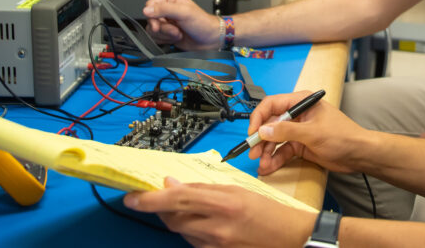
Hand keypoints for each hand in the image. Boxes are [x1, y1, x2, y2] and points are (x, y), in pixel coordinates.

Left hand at [124, 177, 315, 247]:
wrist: (291, 239)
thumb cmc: (269, 212)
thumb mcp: (238, 190)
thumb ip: (203, 187)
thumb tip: (173, 183)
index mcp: (223, 202)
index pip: (176, 198)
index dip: (149, 199)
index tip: (133, 196)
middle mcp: (216, 227)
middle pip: (173, 218)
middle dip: (161, 208)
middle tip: (157, 198)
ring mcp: (216, 246)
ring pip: (181, 232)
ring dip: (178, 219)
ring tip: (189, 209)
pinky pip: (193, 244)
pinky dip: (192, 232)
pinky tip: (202, 224)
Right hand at [143, 0, 220, 50]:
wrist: (209, 39)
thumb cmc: (202, 23)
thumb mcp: (184, 12)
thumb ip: (164, 9)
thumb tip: (147, 10)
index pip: (150, 5)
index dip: (153, 16)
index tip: (159, 24)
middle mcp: (166, 9)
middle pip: (150, 20)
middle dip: (163, 28)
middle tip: (175, 30)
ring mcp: (165, 22)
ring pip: (152, 30)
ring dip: (166, 35)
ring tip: (178, 33)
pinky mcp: (165, 33)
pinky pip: (155, 38)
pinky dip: (165, 40)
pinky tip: (176, 38)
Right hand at [248, 91, 368, 175]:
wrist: (359, 155)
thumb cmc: (343, 136)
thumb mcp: (313, 132)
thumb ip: (287, 131)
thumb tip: (264, 129)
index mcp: (301, 102)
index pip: (272, 104)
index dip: (259, 118)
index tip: (252, 132)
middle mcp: (297, 115)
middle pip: (271, 124)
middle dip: (261, 139)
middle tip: (253, 153)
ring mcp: (298, 131)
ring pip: (275, 140)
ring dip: (267, 152)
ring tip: (262, 165)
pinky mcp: (301, 146)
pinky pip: (283, 152)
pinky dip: (275, 160)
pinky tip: (268, 168)